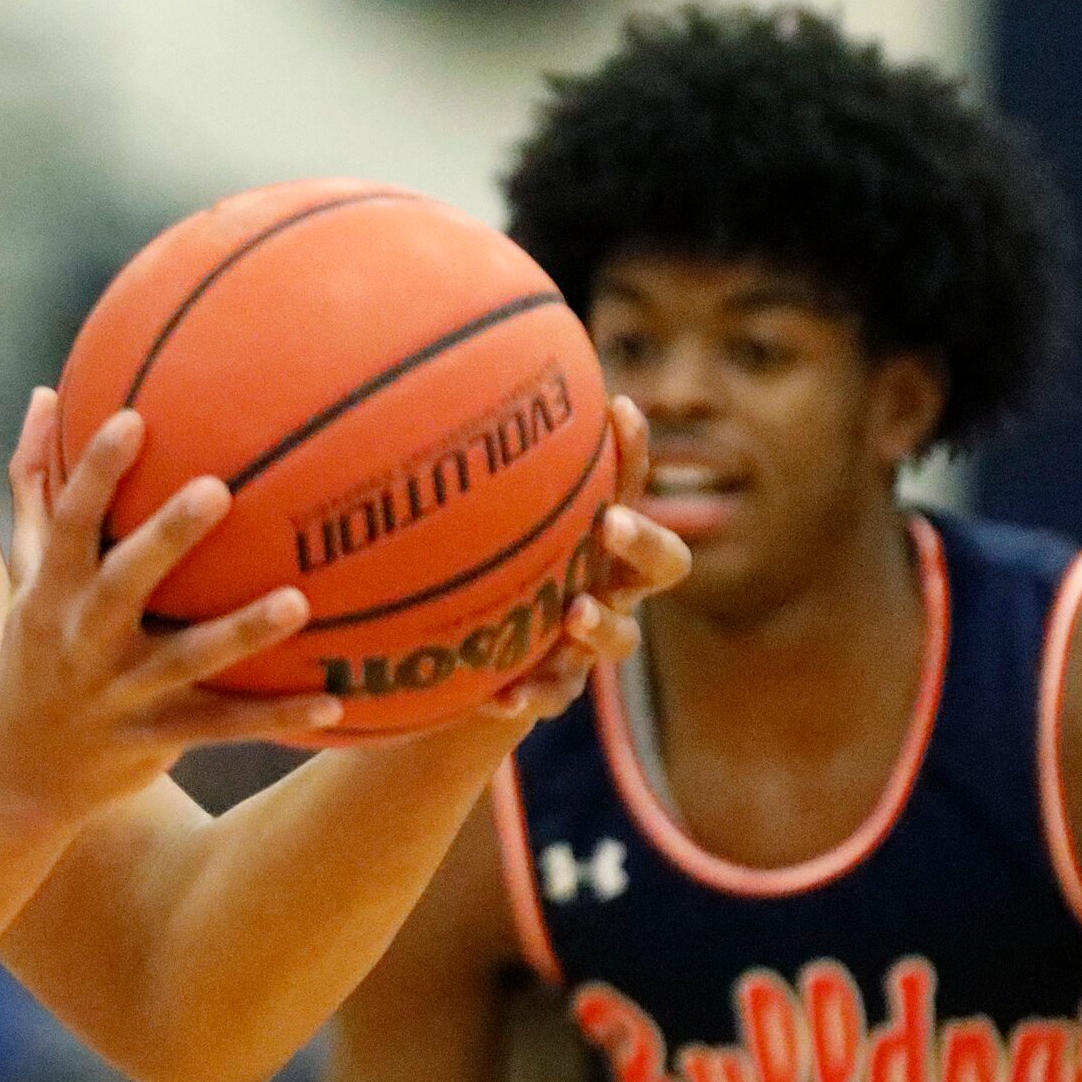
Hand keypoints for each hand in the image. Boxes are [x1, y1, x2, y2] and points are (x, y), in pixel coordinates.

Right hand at [0, 390, 341, 826]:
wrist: (18, 773)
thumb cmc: (32, 651)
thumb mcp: (24, 575)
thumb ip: (36, 488)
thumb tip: (47, 395)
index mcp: (50, 593)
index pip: (68, 523)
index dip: (93, 471)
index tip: (131, 418)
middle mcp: (80, 640)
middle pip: (122, 584)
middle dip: (165, 539)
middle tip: (218, 488)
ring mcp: (118, 694)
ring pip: (184, 662)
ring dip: (241, 633)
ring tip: (299, 600)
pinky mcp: (153, 739)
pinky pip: (222, 727)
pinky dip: (276, 716)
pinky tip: (336, 697)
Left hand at [479, 396, 690, 724]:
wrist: (451, 671)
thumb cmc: (468, 575)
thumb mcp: (465, 524)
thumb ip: (461, 477)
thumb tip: (416, 385)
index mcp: (593, 537)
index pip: (629, 484)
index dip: (635, 450)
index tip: (619, 408)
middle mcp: (606, 584)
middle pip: (665, 564)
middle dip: (647, 541)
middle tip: (612, 525)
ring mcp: (584, 640)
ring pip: (620, 638)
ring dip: (601, 624)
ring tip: (573, 614)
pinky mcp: (552, 687)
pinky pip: (555, 695)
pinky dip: (531, 694)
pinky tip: (502, 696)